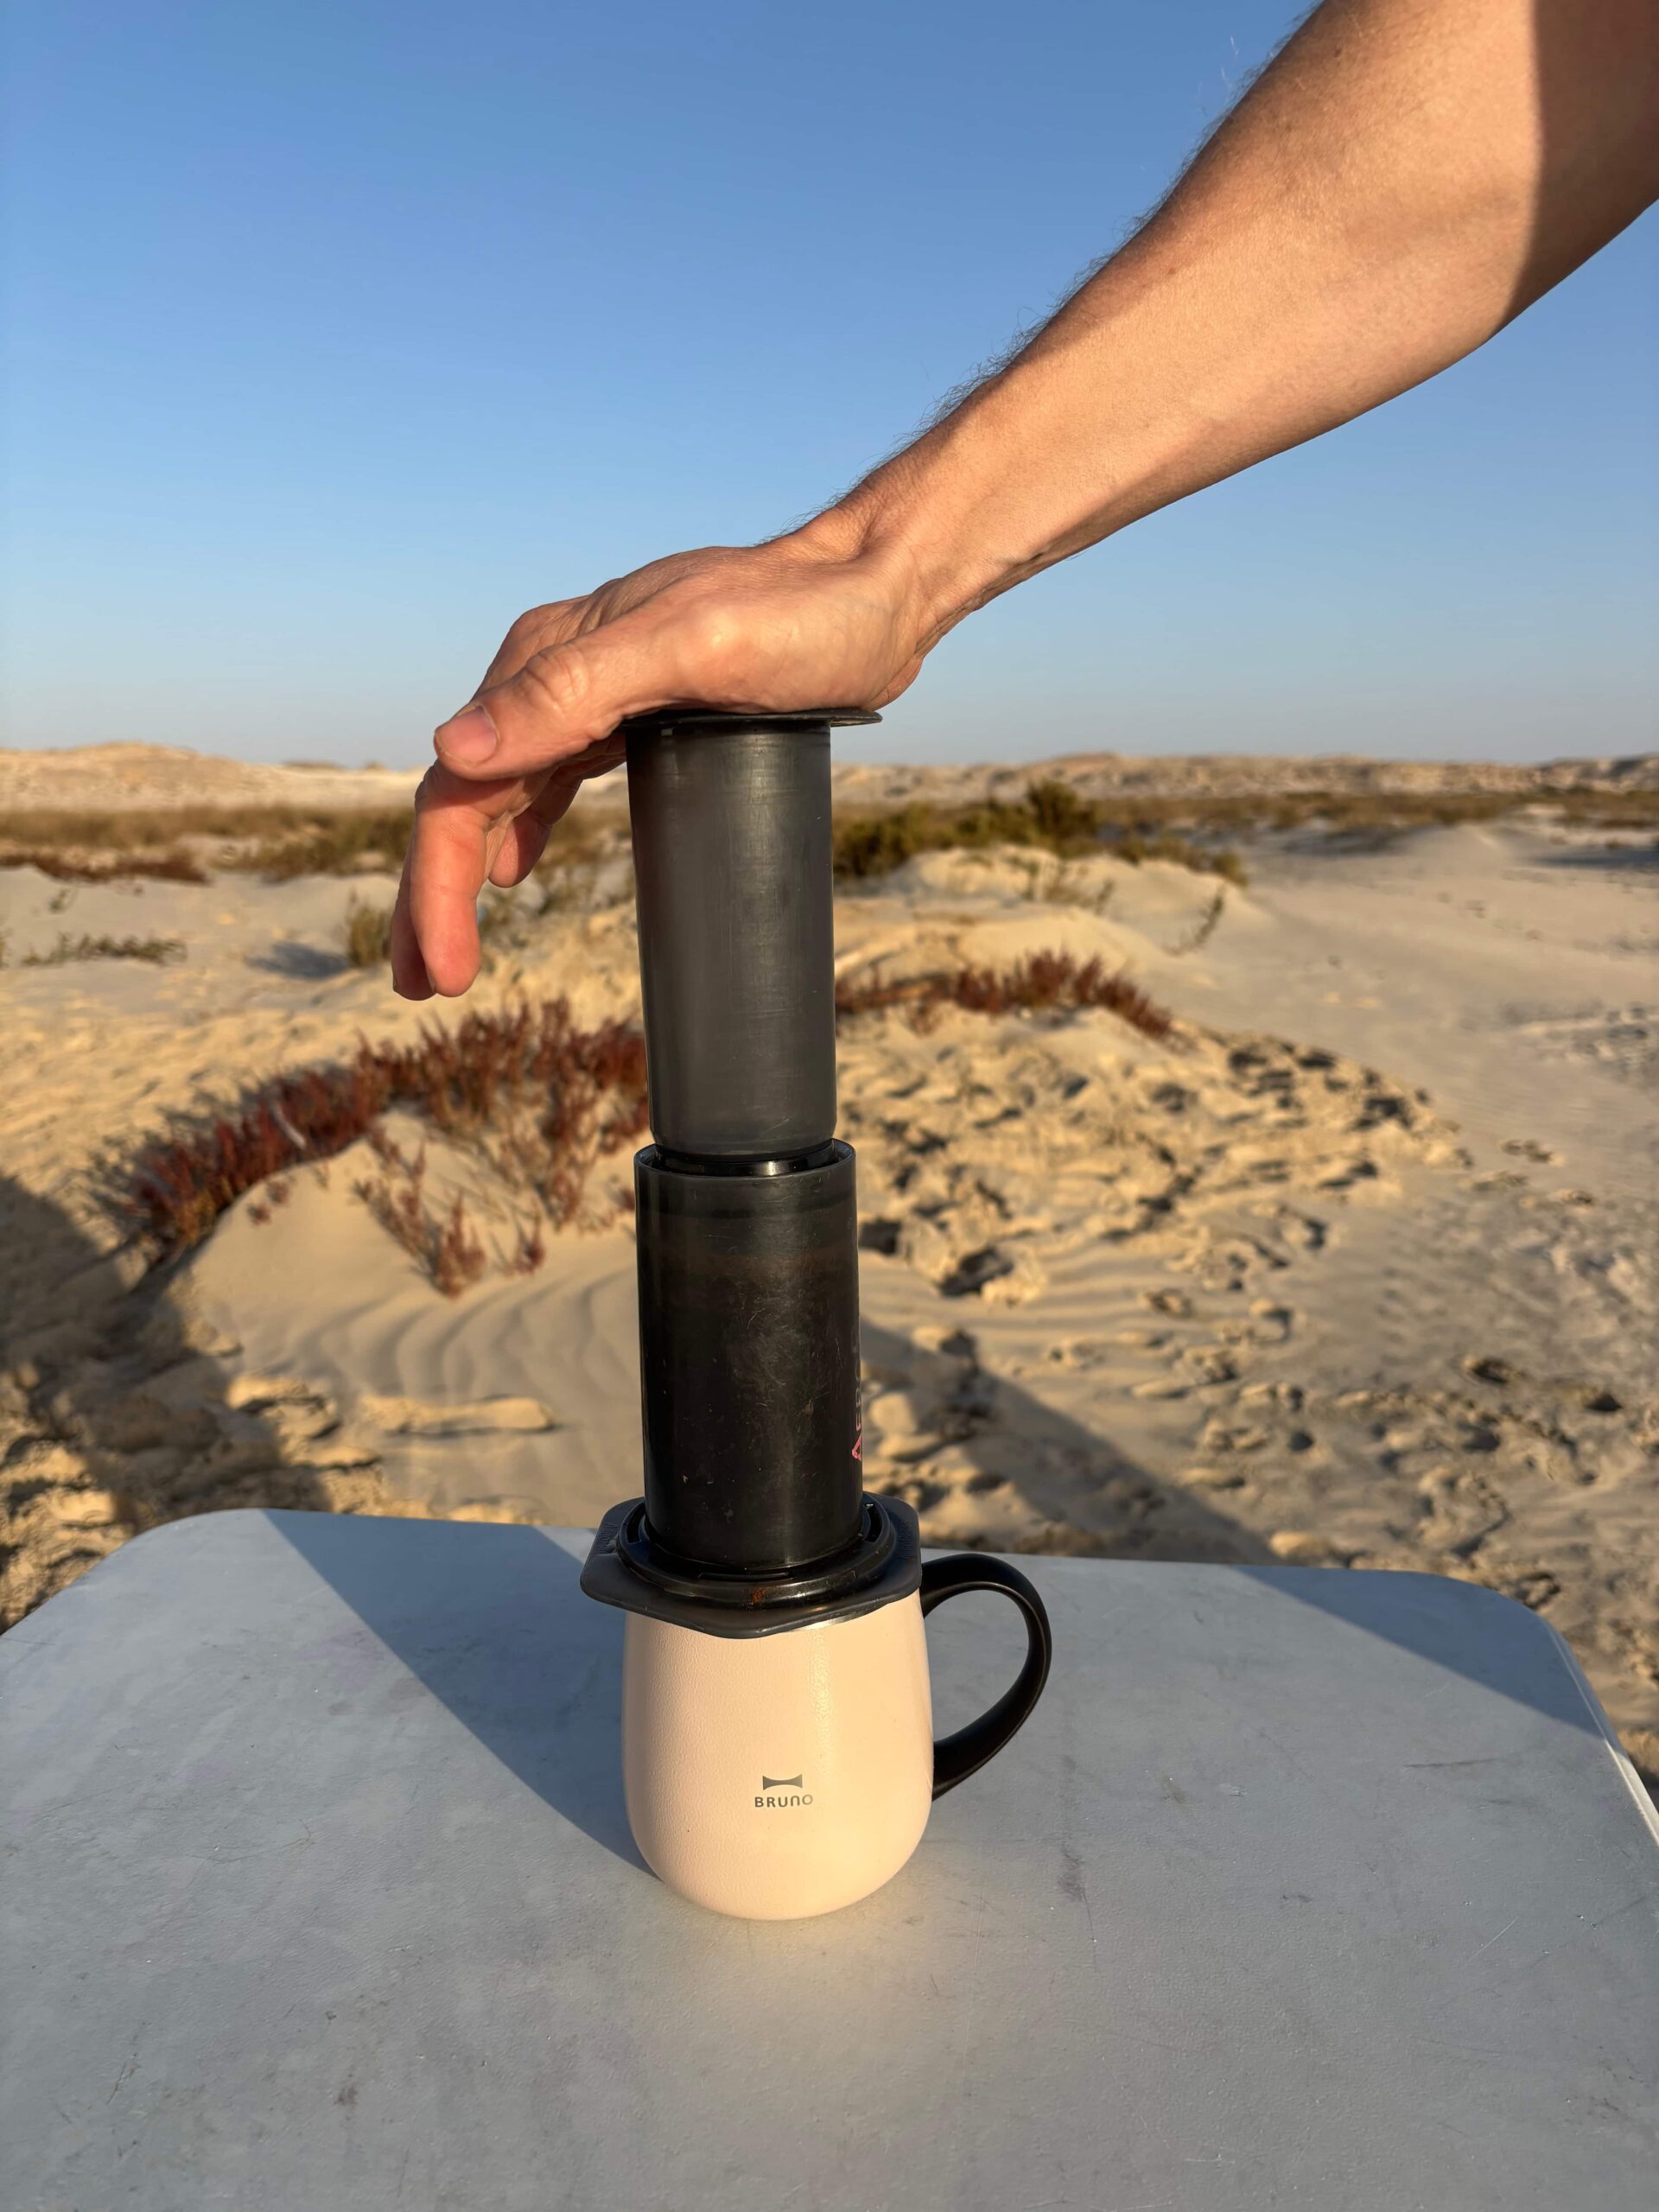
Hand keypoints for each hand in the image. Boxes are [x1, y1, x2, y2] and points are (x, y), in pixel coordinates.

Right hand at [391, 528, 927, 998]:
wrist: (872, 589)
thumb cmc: (799, 620)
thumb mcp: (692, 650)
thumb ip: (575, 690)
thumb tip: (457, 752)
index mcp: (548, 656)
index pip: (461, 785)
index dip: (438, 885)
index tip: (443, 971)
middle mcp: (553, 669)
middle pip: (467, 796)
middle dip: (434, 895)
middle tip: (424, 985)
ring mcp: (592, 689)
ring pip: (502, 794)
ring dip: (463, 874)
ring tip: (445, 954)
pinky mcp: (633, 710)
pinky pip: (550, 779)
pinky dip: (519, 833)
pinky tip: (513, 873)